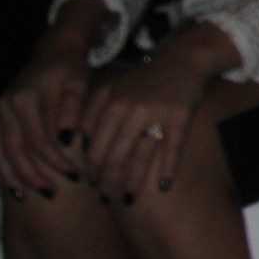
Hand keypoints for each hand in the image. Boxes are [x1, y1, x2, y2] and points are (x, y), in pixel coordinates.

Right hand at [0, 26, 91, 200]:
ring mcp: (0, 113)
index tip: (75, 174)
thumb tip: (66, 140)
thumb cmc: (71, 70)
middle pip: (16, 150)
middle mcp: (7, 107)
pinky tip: (5, 185)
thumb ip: (72, 110)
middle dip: (32, 174)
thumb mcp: (78, 84)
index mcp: (26, 99)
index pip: (38, 140)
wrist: (53, 53)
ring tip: (27, 196)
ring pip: (1, 151)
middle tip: (51, 192)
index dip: (55, 161)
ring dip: (13, 175)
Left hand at [77, 34, 229, 203]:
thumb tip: (78, 143)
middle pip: (115, 156)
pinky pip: (172, 148)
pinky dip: (167, 169)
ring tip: (128, 199)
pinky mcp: (180, 117)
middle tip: (108, 197)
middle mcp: (131, 111)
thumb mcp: (111, 89)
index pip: (95, 147)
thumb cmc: (143, 79)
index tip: (93, 184)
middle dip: (108, 181)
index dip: (92, 169)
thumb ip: (91, 113)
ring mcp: (157, 115)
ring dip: (132, 182)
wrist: (181, 60)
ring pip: (140, 157)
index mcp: (111, 105)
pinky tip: (164, 186)